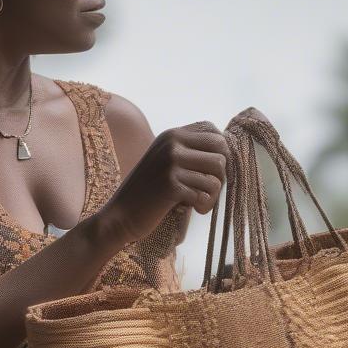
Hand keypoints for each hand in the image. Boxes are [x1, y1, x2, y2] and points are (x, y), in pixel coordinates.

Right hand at [95, 121, 228, 247]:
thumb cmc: (147, 192)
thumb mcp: (164, 161)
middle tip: (206, 190)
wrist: (120, 214)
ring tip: (200, 202)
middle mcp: (172, 145)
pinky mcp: (171, 186)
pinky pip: (205, 194)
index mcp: (171, 135)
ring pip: (216, 177)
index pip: (214, 133)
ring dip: (213, 195)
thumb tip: (227, 153)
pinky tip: (194, 210)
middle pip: (221, 154)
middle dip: (220, 176)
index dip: (220, 153)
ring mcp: (171, 164)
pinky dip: (204, 206)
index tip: (209, 172)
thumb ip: (188, 152)